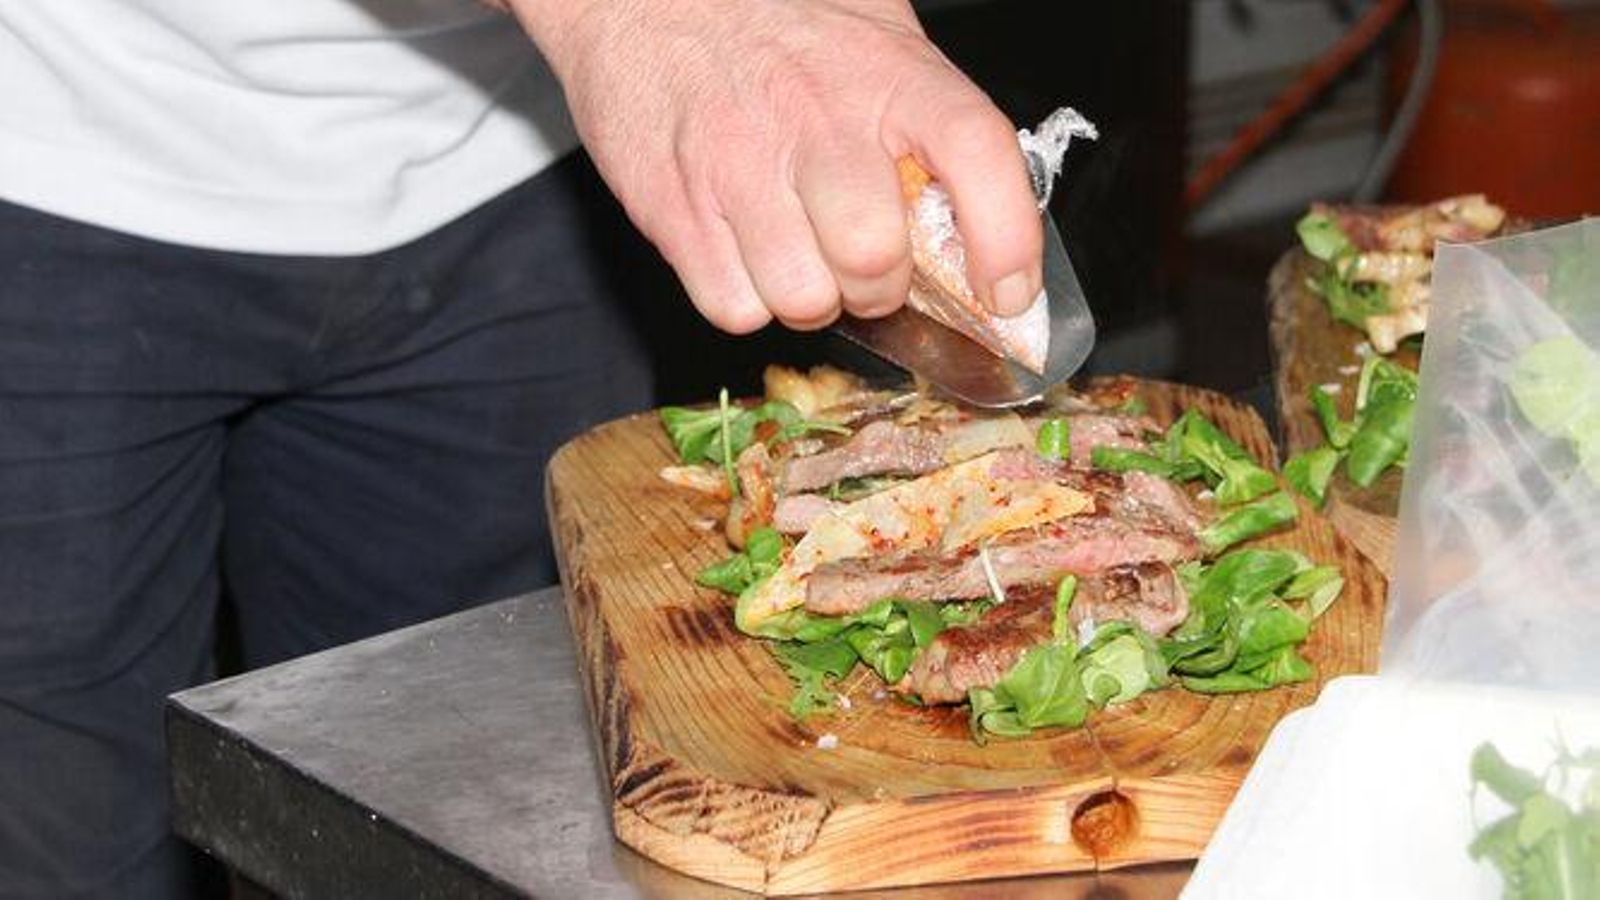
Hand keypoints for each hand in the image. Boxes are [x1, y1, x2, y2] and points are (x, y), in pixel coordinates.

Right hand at [513, 0, 1041, 332]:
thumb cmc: (777, 17)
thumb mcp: (878, 31)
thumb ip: (932, 117)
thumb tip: (985, 224)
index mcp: (888, 73)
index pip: (975, 153)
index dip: (1006, 238)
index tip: (1008, 292)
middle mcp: (817, 119)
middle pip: (873, 256)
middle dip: (879, 287)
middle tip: (867, 268)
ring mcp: (739, 166)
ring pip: (803, 297)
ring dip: (812, 297)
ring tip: (802, 256)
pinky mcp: (675, 207)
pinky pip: (733, 307)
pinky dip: (748, 301)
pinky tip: (748, 254)